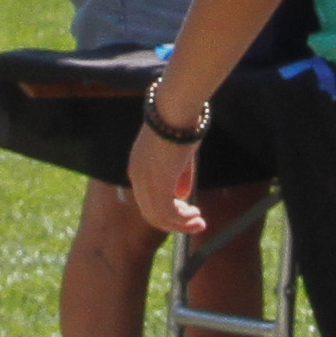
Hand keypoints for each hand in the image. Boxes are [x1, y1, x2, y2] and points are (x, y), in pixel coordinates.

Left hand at [124, 108, 207, 236]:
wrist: (174, 111)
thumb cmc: (180, 125)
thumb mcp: (180, 154)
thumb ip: (180, 177)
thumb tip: (182, 197)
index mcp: (138, 167)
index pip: (146, 198)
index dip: (166, 209)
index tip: (186, 209)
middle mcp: (137, 177)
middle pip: (150, 211)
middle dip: (173, 221)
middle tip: (194, 221)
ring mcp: (144, 183)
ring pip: (158, 217)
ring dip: (180, 224)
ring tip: (199, 223)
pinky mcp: (157, 186)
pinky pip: (168, 214)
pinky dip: (182, 221)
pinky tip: (196, 217)